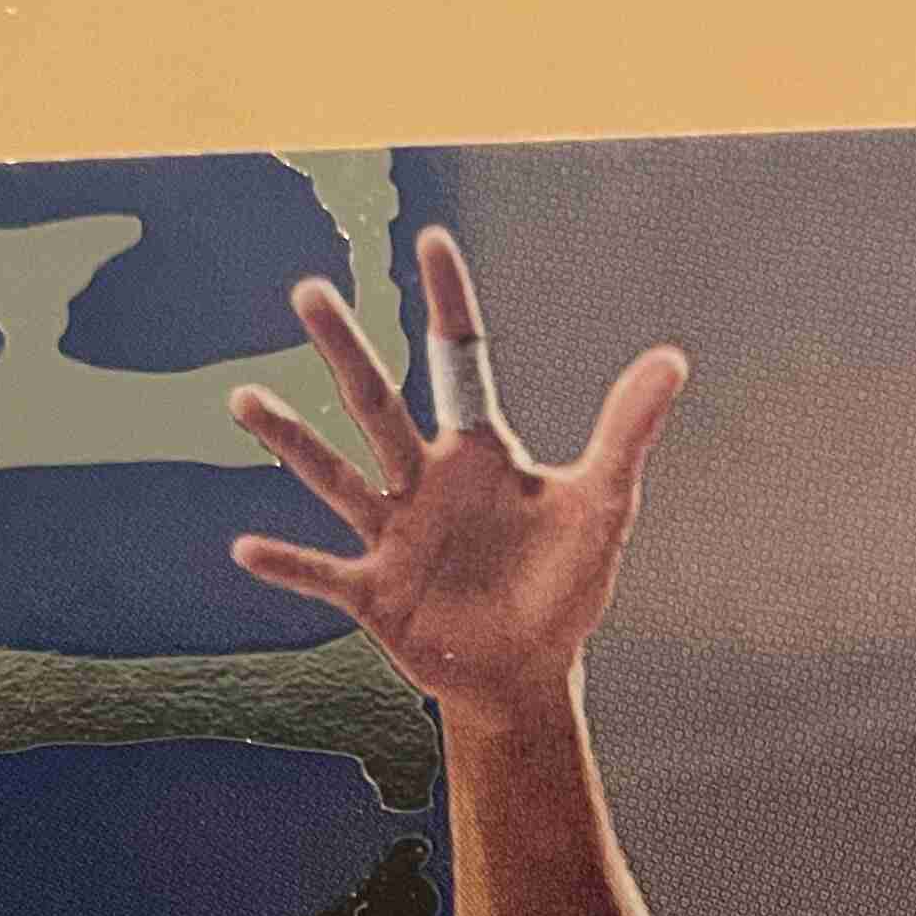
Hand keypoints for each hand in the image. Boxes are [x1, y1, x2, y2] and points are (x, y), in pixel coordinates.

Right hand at [227, 227, 686, 722]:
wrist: (529, 674)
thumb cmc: (562, 587)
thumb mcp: (601, 508)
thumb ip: (625, 433)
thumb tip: (672, 358)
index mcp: (478, 454)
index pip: (460, 363)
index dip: (449, 305)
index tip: (431, 241)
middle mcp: (424, 483)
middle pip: (378, 404)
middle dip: (346, 351)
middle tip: (309, 291)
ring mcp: (393, 536)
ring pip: (335, 477)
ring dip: (291, 441)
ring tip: (244, 399)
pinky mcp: (374, 594)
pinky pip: (324, 573)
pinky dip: (289, 564)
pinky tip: (247, 547)